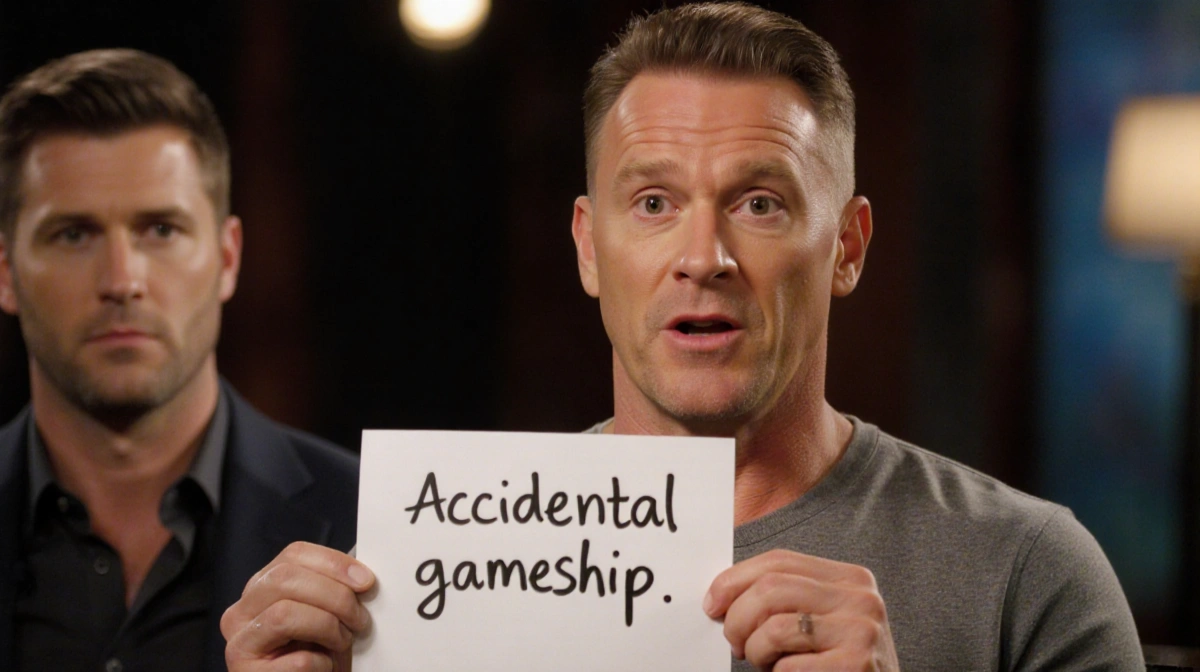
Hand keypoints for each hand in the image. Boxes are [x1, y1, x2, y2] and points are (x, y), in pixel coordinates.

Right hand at [221, 541, 374, 671]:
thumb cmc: (317, 652)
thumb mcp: (322, 612)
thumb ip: (331, 588)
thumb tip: (360, 574)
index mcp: (260, 588)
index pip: (293, 554)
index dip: (333, 563)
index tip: (365, 581)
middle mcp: (240, 612)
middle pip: (285, 578)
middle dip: (334, 595)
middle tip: (360, 618)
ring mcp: (239, 644)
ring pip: (284, 614)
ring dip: (328, 627)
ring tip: (343, 642)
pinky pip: (296, 660)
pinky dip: (322, 662)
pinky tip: (324, 667)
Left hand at [704, 549, 899, 670]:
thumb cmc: (841, 664)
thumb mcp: (822, 620)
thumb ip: (787, 600)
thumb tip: (724, 596)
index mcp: (850, 578)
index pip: (779, 561)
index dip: (735, 580)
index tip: (713, 603)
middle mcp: (861, 598)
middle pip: (771, 588)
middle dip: (738, 619)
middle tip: (737, 643)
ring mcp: (862, 631)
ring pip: (774, 627)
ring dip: (756, 652)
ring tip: (766, 664)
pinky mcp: (857, 664)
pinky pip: (789, 666)